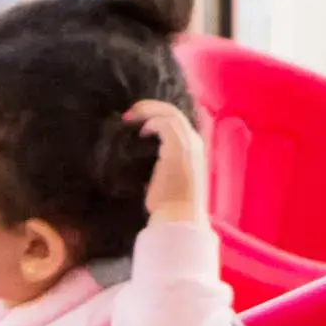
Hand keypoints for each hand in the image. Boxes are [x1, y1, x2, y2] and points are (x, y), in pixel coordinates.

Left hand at [128, 99, 206, 226]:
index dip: (157, 115)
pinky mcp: (179, 147)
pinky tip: (141, 132)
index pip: (177, 122)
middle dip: (150, 108)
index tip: (138, 122)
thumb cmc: (171, 203)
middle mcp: (195, 142)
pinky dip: (151, 122)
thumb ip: (161, 161)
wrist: (179, 217)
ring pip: (170, 113)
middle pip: (174, 112)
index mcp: (194, 149)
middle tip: (129, 114)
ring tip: (130, 117)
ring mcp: (189, 144)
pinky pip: (165, 123)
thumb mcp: (166, 177)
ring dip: (148, 111)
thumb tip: (141, 152)